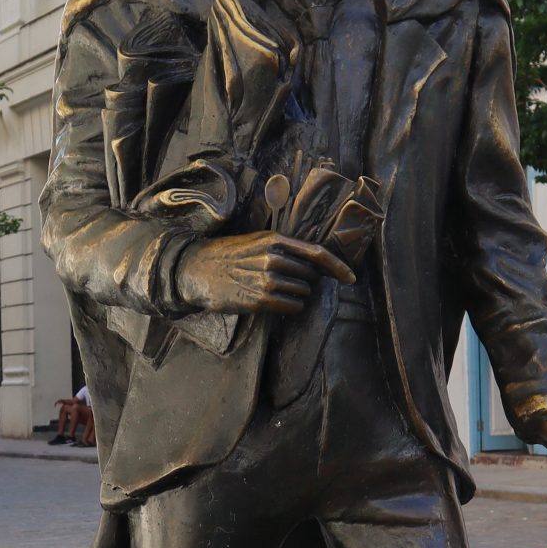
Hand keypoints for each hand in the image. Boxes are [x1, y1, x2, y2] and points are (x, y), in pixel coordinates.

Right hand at [174, 232, 354, 314]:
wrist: (196, 269)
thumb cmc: (227, 255)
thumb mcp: (256, 241)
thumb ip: (284, 249)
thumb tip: (315, 264)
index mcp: (275, 240)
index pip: (317, 254)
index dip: (338, 267)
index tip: (351, 278)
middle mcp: (273, 258)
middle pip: (311, 276)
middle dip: (306, 282)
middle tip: (287, 282)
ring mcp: (266, 280)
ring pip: (302, 294)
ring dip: (296, 296)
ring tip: (274, 291)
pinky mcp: (259, 300)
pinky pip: (291, 307)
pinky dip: (289, 307)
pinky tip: (275, 303)